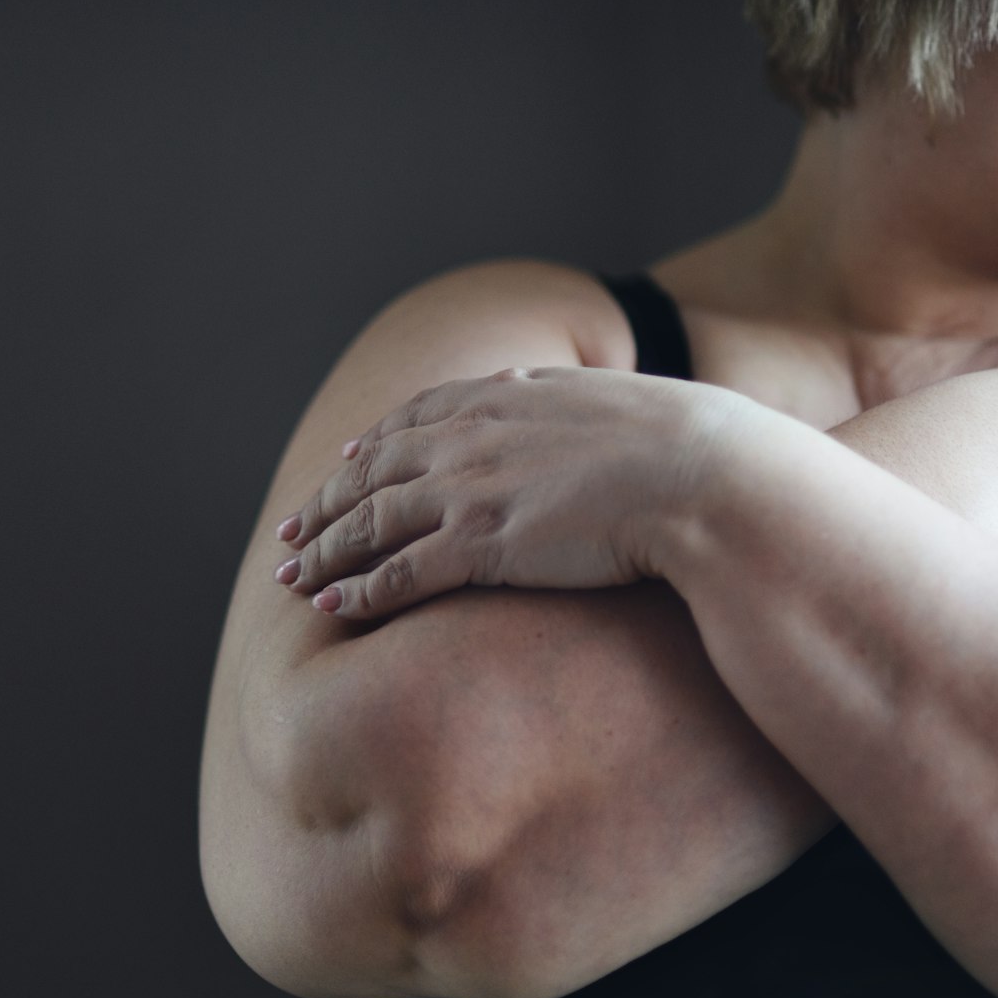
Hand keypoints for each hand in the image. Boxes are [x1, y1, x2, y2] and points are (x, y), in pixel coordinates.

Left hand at [269, 366, 745, 619]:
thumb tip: (555, 389)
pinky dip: (359, 590)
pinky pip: (399, 573)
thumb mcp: (616, 399)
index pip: (414, 418)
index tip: (344, 461)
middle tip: (292, 529)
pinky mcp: (481, 545)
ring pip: (371, 523)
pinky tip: (333, 607)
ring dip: (326, 551)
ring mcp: (472, 489)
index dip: (370, 445)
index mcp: (505, 394)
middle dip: (327, 503)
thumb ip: (569, 398)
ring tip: (293, 576)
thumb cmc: (686, 446)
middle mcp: (473, 436)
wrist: (705, 479)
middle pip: (374, 471)